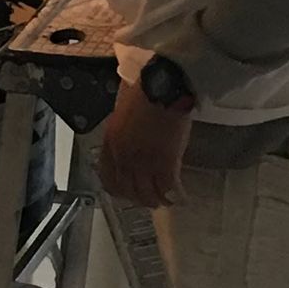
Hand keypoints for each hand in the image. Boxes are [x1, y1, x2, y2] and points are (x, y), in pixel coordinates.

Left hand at [97, 80, 192, 209]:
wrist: (163, 87)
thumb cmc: (145, 90)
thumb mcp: (122, 111)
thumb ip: (122, 129)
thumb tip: (129, 136)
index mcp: (111, 143)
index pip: (108, 178)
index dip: (118, 190)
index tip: (125, 193)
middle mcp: (124, 157)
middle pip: (128, 190)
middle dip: (139, 198)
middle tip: (148, 199)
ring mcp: (144, 162)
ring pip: (148, 193)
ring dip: (157, 200)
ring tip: (165, 200)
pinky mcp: (166, 163)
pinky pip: (168, 188)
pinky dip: (175, 195)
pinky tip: (180, 197)